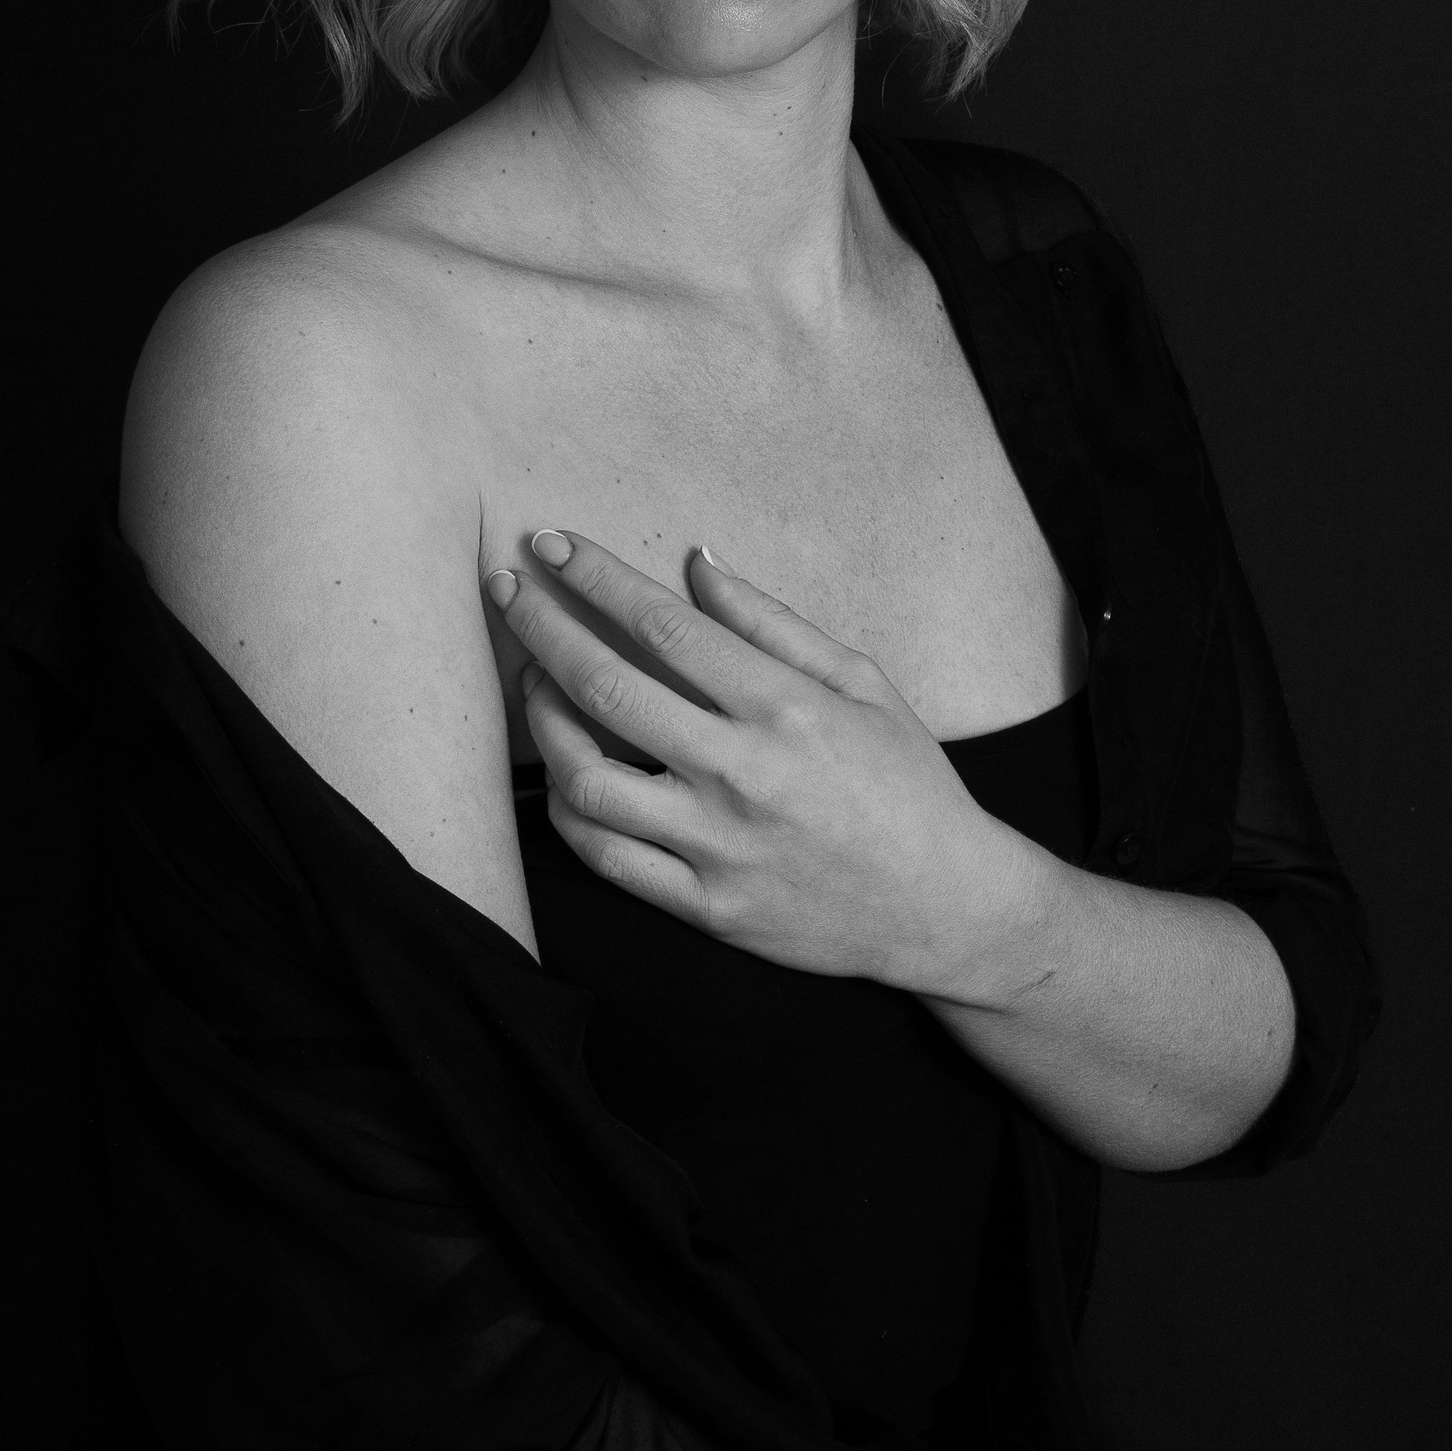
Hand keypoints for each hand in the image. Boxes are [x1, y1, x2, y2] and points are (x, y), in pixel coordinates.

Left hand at [484, 529, 1036, 990]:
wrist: (944, 906)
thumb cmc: (907, 780)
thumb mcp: (861, 680)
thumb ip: (770, 621)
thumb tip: (696, 561)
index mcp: (785, 707)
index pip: (662, 625)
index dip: (595, 577)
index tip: (551, 544)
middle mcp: (742, 774)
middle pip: (605, 689)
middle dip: (540, 627)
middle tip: (507, 587)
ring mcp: (718, 847)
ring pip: (587, 780)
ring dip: (542, 721)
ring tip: (533, 680)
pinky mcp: (706, 907)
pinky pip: (605, 856)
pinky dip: (567, 808)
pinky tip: (562, 770)